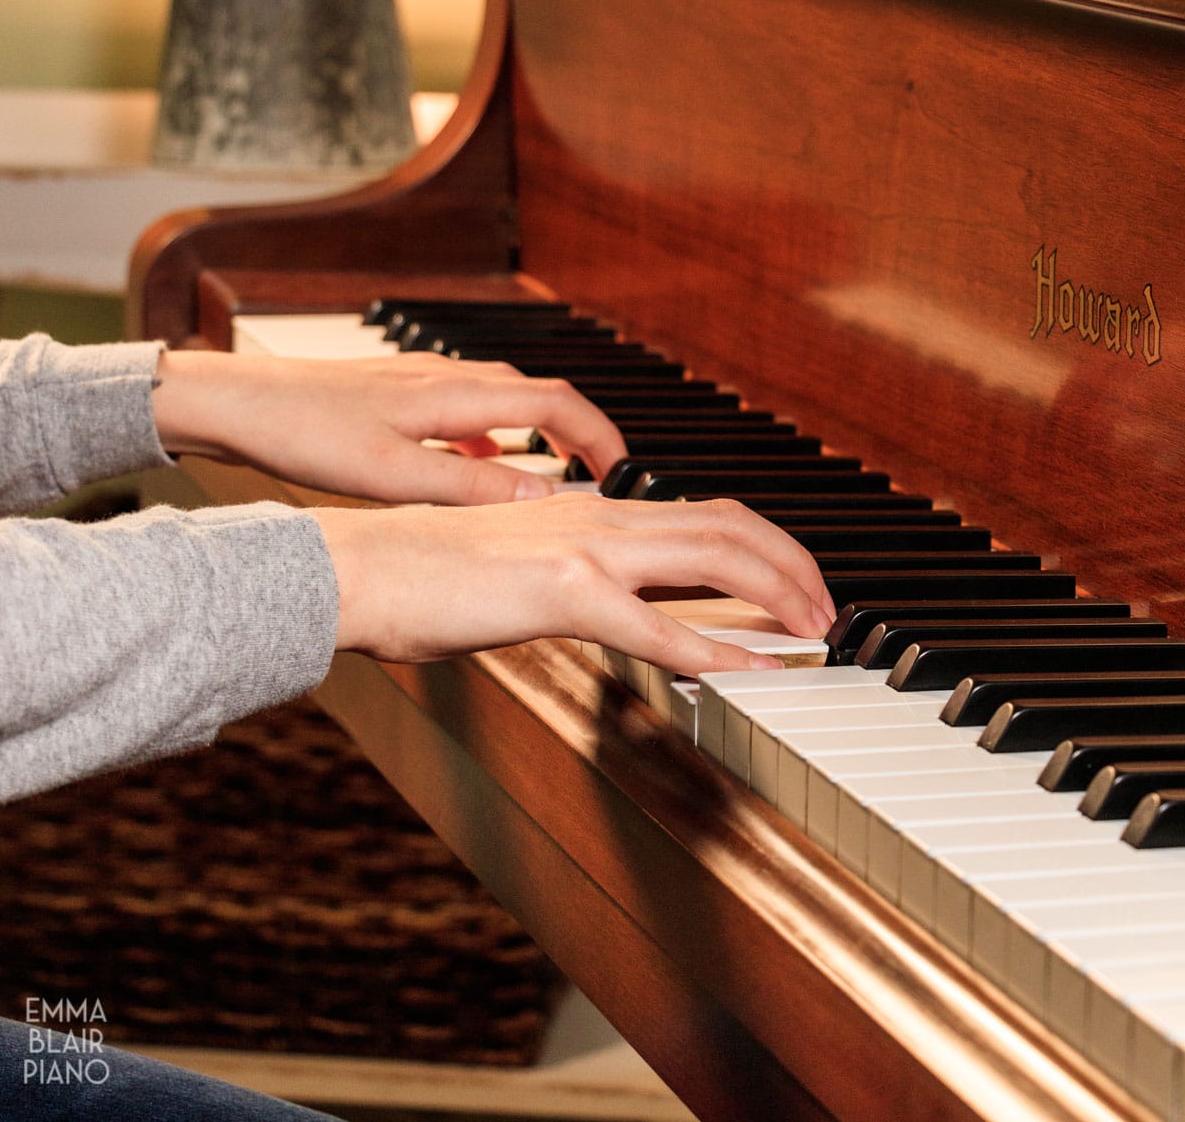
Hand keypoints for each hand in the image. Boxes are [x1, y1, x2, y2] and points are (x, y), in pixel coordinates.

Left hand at [151, 350, 625, 504]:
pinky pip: (465, 408)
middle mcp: (446, 376)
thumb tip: (545, 500)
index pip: (558, 402)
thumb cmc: (303, 433)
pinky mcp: (395, 392)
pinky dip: (490, 436)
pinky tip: (472, 468)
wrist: (236, 400)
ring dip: (535, 433)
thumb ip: (471, 488)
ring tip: (549, 479)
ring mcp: (420, 379)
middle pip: (538, 394)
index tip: (627, 472)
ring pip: (501, 399)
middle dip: (578, 434)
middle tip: (600, 477)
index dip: (602, 436)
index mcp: (454, 394)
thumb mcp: (392, 475)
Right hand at [318, 492, 837, 669]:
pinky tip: (749, 673)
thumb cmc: (419, 576)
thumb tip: (599, 607)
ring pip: (710, 553)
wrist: (357, 567)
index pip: (698, 511)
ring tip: (814, 630)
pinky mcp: (558, 590)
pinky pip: (656, 625)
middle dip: (791, 562)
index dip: (760, 543)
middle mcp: (595, 516)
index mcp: (585, 511)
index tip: (793, 582)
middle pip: (725, 521)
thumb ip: (563, 580)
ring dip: (775, 591)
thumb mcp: (510, 569)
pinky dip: (715, 650)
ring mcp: (581, 548)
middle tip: (827, 608)